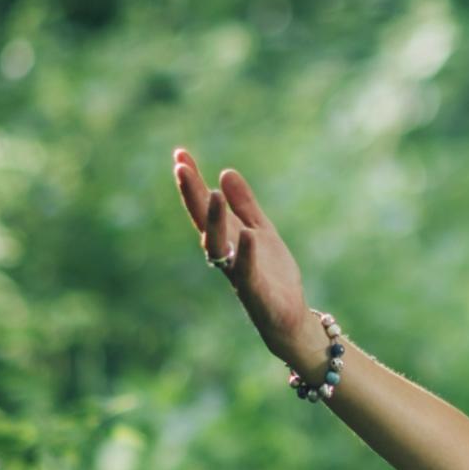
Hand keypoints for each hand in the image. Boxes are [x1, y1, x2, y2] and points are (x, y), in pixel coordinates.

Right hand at [172, 149, 313, 364]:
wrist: (288, 315)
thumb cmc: (272, 274)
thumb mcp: (261, 231)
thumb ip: (245, 205)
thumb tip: (225, 172)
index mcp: (227, 236)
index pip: (205, 204)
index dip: (192, 181)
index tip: (180, 154)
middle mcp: (225, 253)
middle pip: (203, 221)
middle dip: (192, 195)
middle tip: (180, 167)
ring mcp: (237, 272)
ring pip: (218, 245)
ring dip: (214, 221)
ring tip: (214, 194)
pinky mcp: (254, 291)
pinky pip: (247, 271)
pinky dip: (246, 254)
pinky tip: (249, 235)